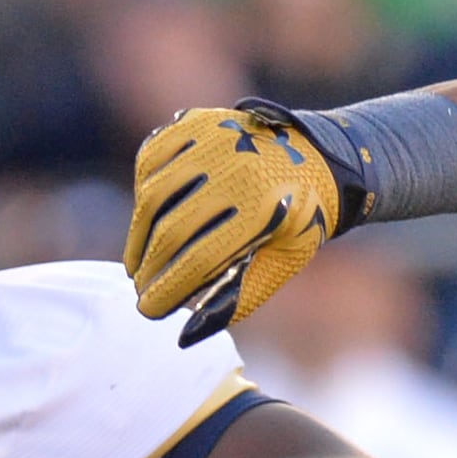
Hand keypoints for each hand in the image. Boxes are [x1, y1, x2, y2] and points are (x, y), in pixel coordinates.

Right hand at [128, 103, 349, 341]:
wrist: (319, 158)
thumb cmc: (297, 222)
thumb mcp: (278, 265)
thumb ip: (234, 300)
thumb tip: (184, 337)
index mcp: (264, 208)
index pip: (199, 258)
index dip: (169, 289)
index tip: (149, 310)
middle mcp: (236, 169)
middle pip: (172, 229)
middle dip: (150, 267)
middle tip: (141, 289)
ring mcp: (214, 139)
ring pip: (154, 194)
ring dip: (138, 234)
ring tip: (137, 262)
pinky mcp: (198, 121)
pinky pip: (152, 158)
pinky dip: (144, 189)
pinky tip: (146, 217)